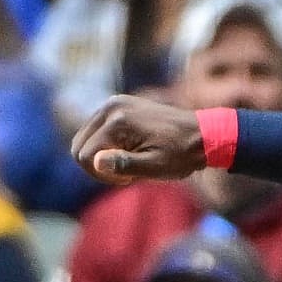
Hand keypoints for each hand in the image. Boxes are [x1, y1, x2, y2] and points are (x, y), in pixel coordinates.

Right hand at [73, 94, 207, 182]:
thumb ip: (124, 164)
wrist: (202, 134)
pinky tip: (131, 151)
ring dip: (103, 157)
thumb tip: (95, 161)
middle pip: (79, 146)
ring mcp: (114, 103)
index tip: (129, 178)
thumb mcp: (155, 166)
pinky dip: (108, 146)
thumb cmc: (181, 154)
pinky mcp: (118, 105)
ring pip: (86, 139)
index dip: (102, 174)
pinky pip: (98, 131)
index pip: (84, 156)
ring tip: (132, 162)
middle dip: (99, 166)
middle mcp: (111, 107)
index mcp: (117, 121)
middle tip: (128, 173)